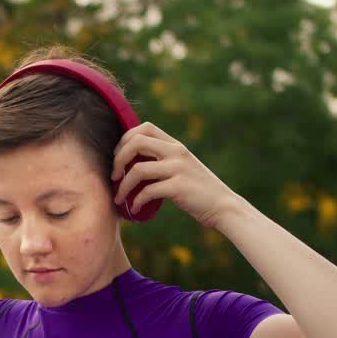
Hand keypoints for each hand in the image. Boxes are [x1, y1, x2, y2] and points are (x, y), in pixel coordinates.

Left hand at [110, 122, 245, 227]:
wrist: (222, 205)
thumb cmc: (197, 190)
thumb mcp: (181, 167)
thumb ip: (162, 160)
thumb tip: (130, 162)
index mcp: (175, 145)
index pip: (144, 128)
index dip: (125, 140)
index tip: (118, 159)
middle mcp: (176, 152)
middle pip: (136, 142)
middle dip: (118, 159)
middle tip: (113, 176)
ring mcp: (178, 168)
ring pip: (138, 169)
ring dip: (123, 185)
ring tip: (119, 198)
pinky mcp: (179, 187)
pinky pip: (147, 191)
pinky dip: (136, 201)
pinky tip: (135, 209)